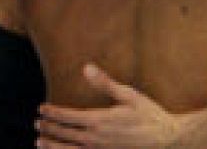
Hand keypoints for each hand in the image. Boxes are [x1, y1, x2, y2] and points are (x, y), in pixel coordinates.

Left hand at [35, 65, 187, 147]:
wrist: (170, 141)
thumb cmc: (150, 117)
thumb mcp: (129, 96)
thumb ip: (105, 83)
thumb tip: (86, 67)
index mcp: (99, 120)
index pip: (67, 116)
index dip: (52, 113)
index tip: (41, 109)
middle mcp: (96, 139)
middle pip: (65, 134)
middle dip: (48, 129)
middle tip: (36, 125)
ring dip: (53, 147)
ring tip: (40, 143)